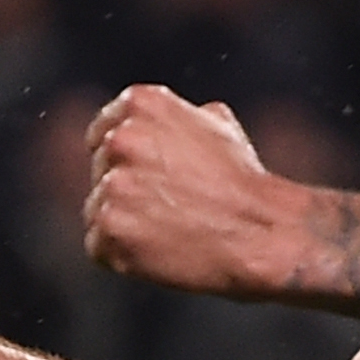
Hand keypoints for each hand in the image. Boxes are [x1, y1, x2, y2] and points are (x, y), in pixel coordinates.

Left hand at [82, 86, 299, 295]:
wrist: (262, 231)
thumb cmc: (244, 182)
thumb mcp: (216, 125)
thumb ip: (173, 120)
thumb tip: (152, 125)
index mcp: (140, 104)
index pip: (102, 135)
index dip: (125, 163)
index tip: (148, 181)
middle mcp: (120, 138)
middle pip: (99, 173)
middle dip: (127, 193)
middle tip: (171, 209)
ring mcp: (111, 184)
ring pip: (97, 210)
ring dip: (125, 225)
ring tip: (170, 231)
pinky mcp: (108, 227)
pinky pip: (99, 247)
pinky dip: (123, 256)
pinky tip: (160, 252)